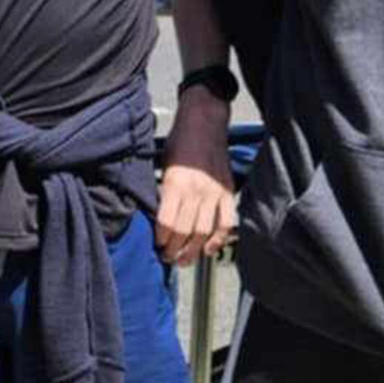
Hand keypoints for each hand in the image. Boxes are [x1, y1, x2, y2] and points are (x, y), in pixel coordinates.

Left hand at [156, 87, 235, 266]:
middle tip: (167, 258)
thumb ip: (163, 192)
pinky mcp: (227, 193)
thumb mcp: (163, 165)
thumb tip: (158, 219)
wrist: (205, 123)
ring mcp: (214, 193)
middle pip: (185, 232)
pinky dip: (218, 239)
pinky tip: (209, 248)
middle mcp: (196, 191)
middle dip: (174, 250)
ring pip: (204, 232)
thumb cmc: (180, 142)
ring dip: (193, 251)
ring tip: (184, 259)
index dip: (161, 240)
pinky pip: (225, 223)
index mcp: (175, 184)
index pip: (167, 223)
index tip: (156, 246)